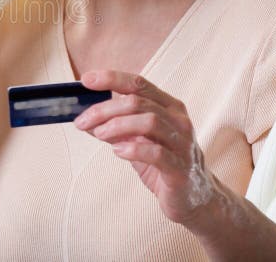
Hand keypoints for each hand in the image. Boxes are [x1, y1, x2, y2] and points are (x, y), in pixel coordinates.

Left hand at [73, 70, 220, 226]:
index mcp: (169, 106)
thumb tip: (84, 117)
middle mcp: (178, 120)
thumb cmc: (162, 163)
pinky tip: (118, 151)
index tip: (86, 79)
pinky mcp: (180, 169)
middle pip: (138, 102)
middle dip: (105, 109)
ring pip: (149, 122)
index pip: (138, 83)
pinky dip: (133, 149)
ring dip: (117, 126)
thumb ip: (115, 127)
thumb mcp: (136, 140)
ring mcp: (182, 143)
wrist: (194, 197)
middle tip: (82, 120)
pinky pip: (157, 153)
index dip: (111, 78)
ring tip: (99, 134)